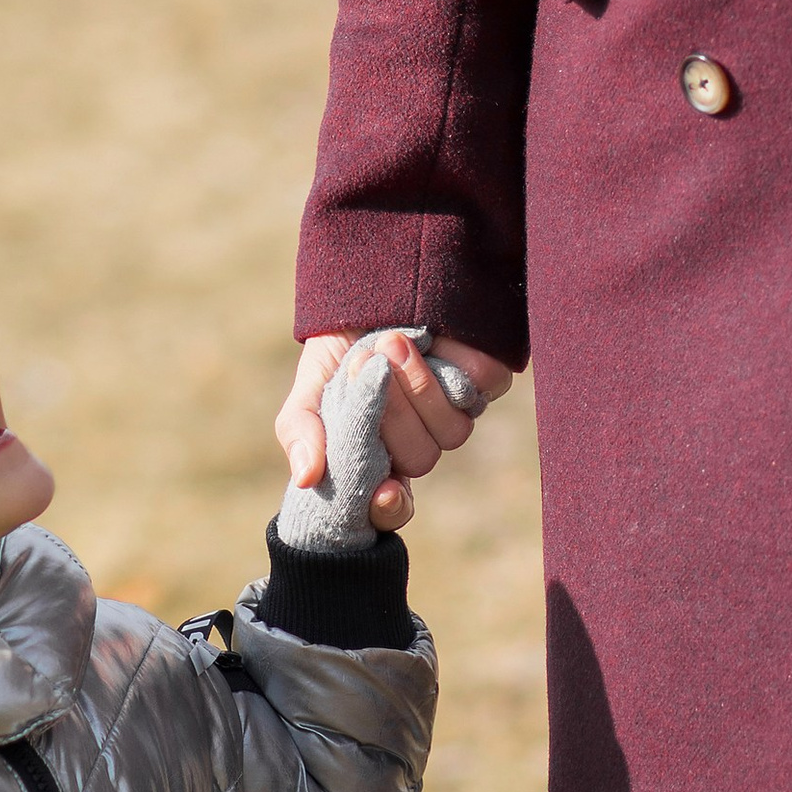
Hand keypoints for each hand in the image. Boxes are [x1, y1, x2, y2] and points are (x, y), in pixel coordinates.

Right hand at [277, 328, 512, 532]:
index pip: (392, 506)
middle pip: (421, 459)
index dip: (390, 507)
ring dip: (420, 387)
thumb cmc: (341, 347)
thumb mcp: (312, 386)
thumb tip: (307, 478)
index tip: (383, 492)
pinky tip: (432, 337)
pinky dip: (455, 360)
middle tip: (365, 365)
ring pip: (454, 429)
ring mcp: (458, 410)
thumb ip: (303, 430)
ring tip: (392, 341)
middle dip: (393, 415)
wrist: (371, 284)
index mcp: (382, 455)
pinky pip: (483, 384)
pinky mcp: (489, 376)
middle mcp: (424, 438)